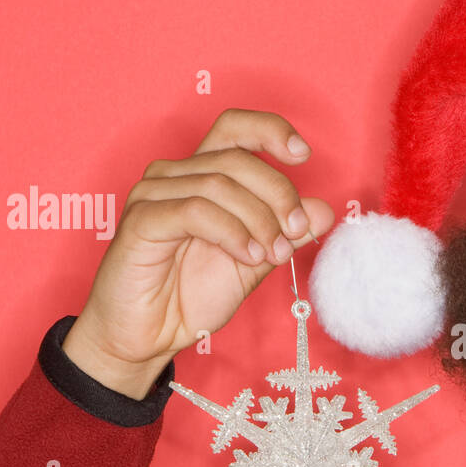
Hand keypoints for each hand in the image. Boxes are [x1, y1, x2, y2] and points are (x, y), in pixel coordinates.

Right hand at [62, 109, 334, 398]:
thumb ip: (285, 235)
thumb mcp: (254, 262)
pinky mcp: (141, 221)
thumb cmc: (190, 296)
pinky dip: (230, 231)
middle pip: (237, 160)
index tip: (303, 156)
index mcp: (202, 176)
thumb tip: (324, 210)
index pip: (234, 129)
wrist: (147, 338)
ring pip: (219, 184)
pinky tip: (247, 255)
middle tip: (295, 234)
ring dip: (258, 220)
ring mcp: (153, 195)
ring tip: (271, 254)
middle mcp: (175, 176)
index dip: (270, 131)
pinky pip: (194, 211)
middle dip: (278, 196)